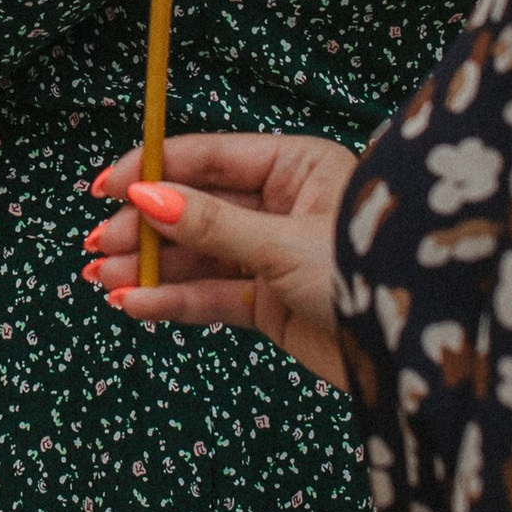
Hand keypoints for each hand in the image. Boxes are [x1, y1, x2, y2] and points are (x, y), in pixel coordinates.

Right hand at [82, 133, 354, 389]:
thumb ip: (212, 224)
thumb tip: (147, 195)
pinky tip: (135, 302)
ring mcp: (273, 255)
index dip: (153, 169)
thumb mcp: (284, 244)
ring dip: (149, 266)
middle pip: (195, 208)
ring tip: (100, 277)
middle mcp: (282, 205)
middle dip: (144, 226)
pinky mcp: (270, 303)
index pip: (210, 157)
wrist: (414, 353)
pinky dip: (172, 300)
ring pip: (196, 255)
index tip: (105, 185)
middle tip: (98, 244)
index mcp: (297, 167)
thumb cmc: (369, 276)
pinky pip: (211, 295)